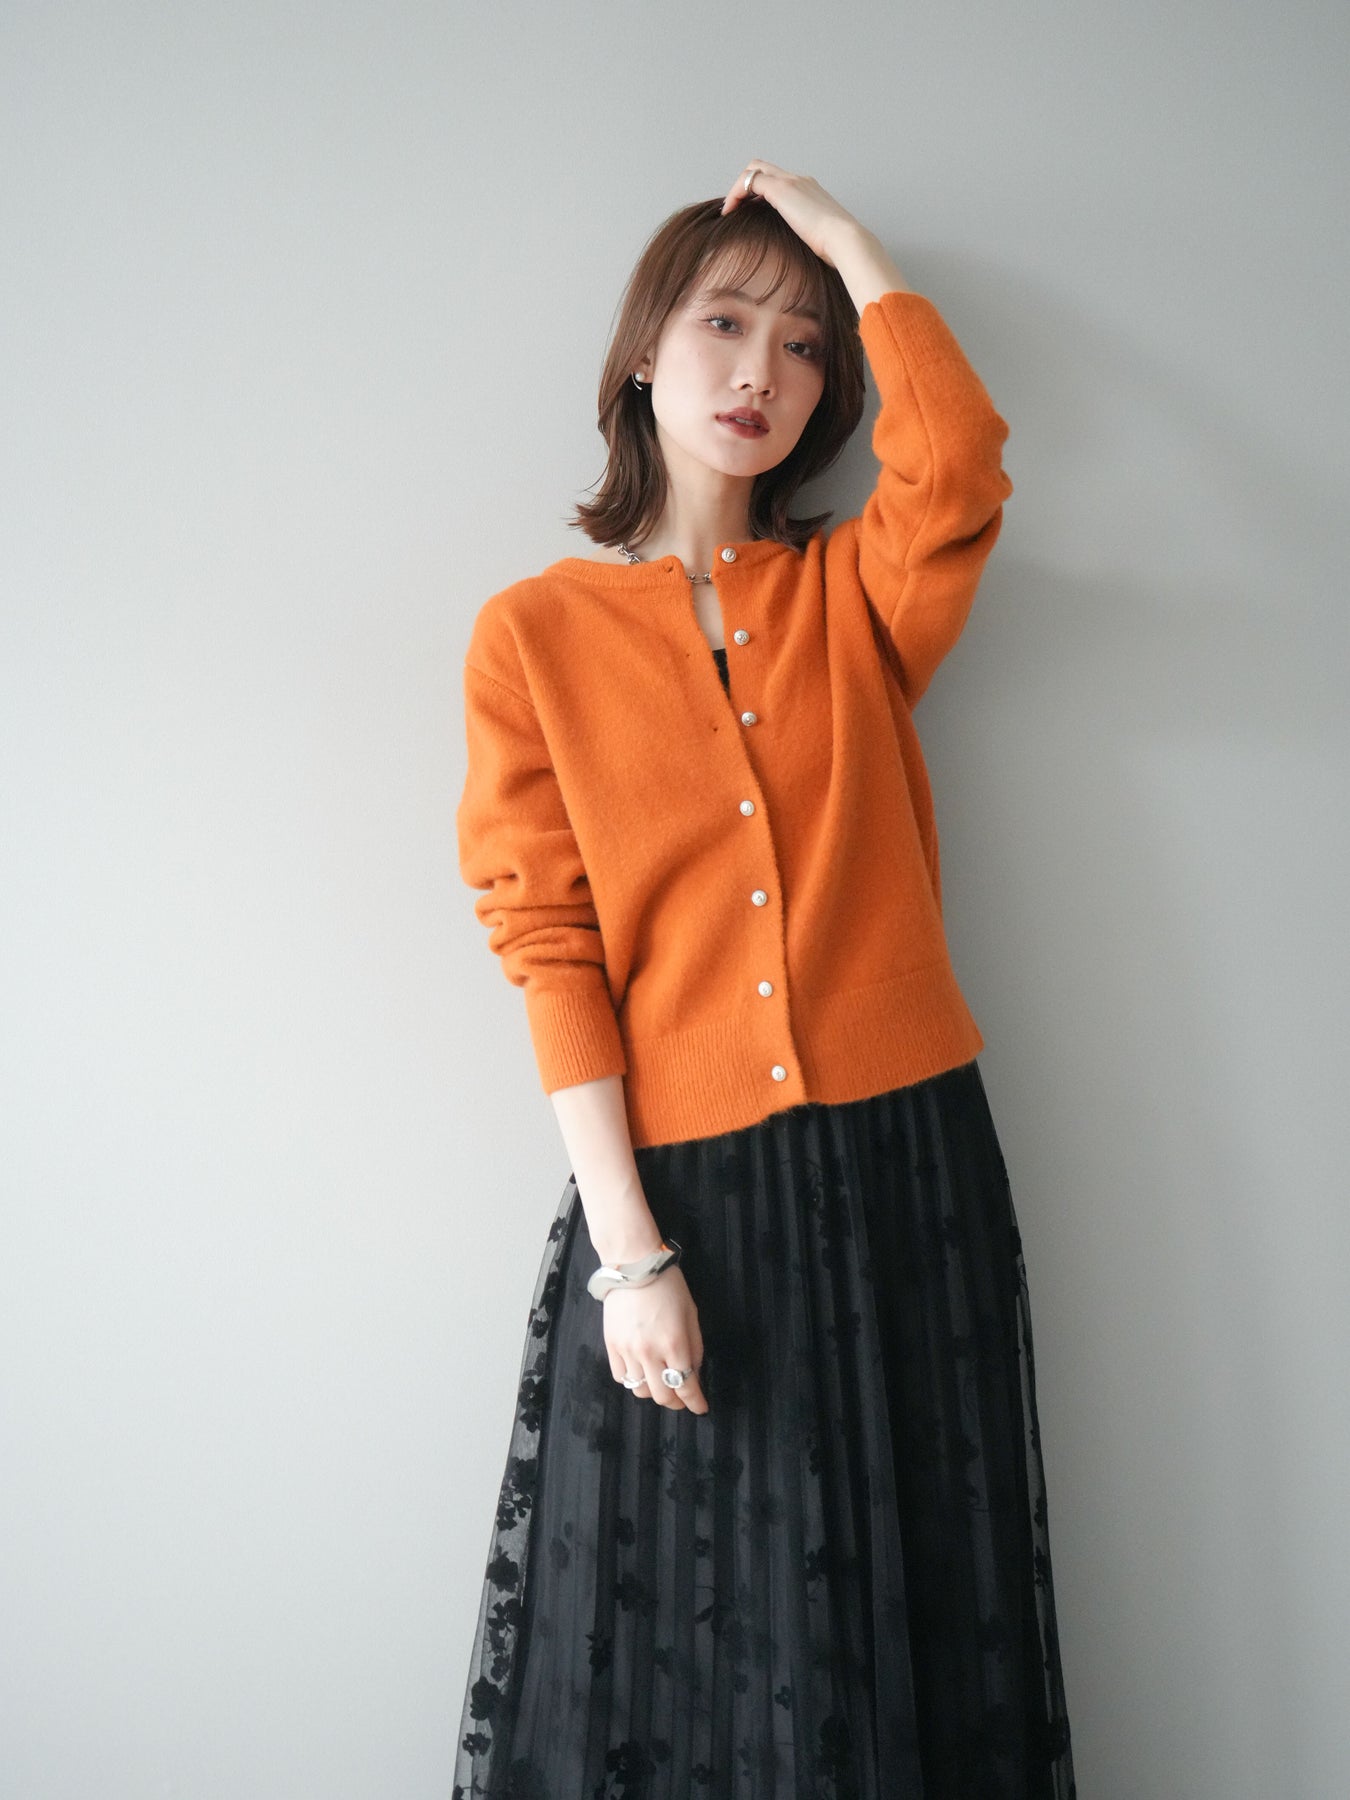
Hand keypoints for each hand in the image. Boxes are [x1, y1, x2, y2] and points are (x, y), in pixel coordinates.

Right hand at [603, 1265, 707, 1413]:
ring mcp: (628, 1351)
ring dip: (654, 1391)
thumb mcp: (691, 1314)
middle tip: (682, 1398)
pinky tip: (641, 1370)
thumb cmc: (668, 1286)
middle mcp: (650, 1353)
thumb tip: (694, 1373)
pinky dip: (633, 1380)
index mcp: (675, 1344)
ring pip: (640, 1390)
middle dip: (676, 1403)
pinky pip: (621, 1377)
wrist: (634, 1266)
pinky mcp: (611, 1346)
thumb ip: (695, 1347)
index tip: (700, 1408)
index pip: (687, 1386)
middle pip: (663, 1396)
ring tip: (660, 1382)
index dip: (696, 1403)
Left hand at [718, 160, 863, 267]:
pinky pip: (749, 181)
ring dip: (739, 188)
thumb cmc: (836, 247)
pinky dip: (736, 193)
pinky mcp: (781, 188)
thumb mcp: (820, 240)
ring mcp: (791, 181)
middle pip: (765, 167)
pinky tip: (730, 212)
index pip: (780, 180)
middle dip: (747, 185)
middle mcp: (800, 180)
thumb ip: (809, 238)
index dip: (761, 192)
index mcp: (810, 191)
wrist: (844, 239)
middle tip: (736, 208)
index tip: (751, 211)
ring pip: (755, 169)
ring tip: (730, 210)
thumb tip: (804, 256)